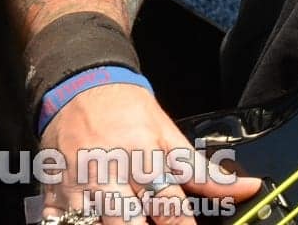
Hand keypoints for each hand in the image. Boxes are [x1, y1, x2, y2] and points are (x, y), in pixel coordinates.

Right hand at [37, 83, 262, 224]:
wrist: (80, 86)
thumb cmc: (129, 112)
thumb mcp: (169, 135)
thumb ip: (204, 172)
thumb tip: (246, 188)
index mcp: (144, 160)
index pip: (168, 204)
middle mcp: (110, 176)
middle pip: (126, 221)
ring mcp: (77, 188)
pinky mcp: (51, 196)